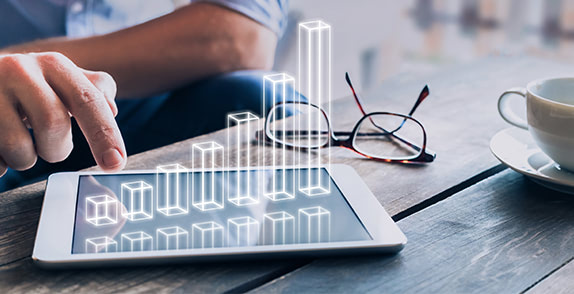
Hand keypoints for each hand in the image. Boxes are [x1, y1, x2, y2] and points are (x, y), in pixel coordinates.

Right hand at [0, 52, 125, 176]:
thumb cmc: (28, 86)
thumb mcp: (62, 80)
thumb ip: (91, 91)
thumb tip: (112, 108)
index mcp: (54, 64)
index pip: (88, 101)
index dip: (105, 134)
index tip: (116, 163)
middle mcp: (20, 70)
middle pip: (53, 125)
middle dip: (57, 148)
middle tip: (50, 147)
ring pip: (20, 149)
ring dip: (25, 158)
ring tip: (17, 142)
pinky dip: (0, 163)